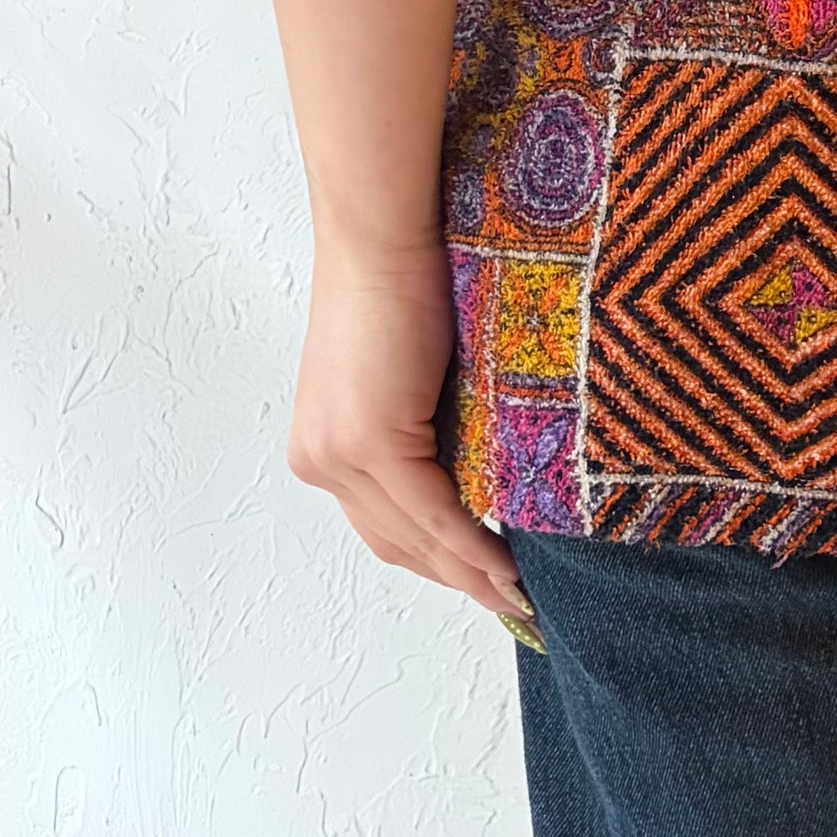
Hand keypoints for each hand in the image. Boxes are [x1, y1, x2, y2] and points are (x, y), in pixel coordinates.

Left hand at [287, 238, 531, 622]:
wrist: (385, 229)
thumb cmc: (407, 273)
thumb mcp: (413, 365)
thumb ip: (428, 418)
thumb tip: (481, 455)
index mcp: (324, 444)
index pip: (383, 523)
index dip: (433, 559)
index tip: (480, 582)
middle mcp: (321, 459)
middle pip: (395, 544)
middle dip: (452, 581)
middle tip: (506, 607)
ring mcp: (339, 455)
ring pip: (413, 538)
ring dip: (467, 574)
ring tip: (514, 599)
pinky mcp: (371, 442)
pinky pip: (431, 512)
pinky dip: (470, 545)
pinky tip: (504, 566)